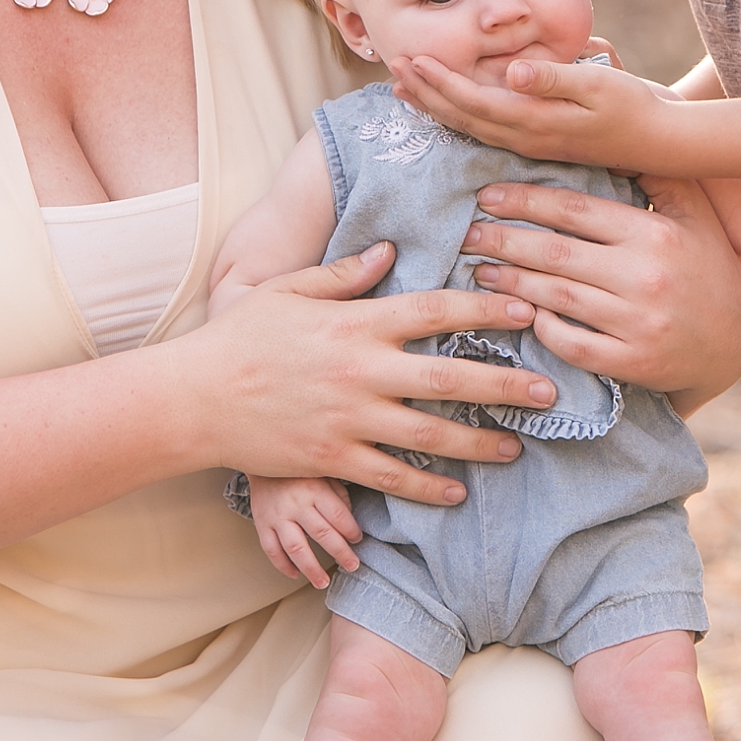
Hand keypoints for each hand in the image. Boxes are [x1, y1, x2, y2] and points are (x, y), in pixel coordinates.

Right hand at [189, 242, 557, 506]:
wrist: (193, 398)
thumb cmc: (240, 337)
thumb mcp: (290, 291)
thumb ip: (345, 274)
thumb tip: (390, 250)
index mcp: (355, 323)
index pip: (434, 312)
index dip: (484, 312)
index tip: (525, 312)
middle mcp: (361, 372)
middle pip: (449, 380)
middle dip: (505, 385)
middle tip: (547, 390)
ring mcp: (349, 421)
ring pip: (431, 436)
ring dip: (480, 443)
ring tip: (518, 446)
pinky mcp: (333, 460)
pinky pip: (393, 478)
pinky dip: (429, 488)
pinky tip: (457, 491)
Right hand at [247, 474, 361, 587]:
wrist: (261, 457)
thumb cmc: (299, 470)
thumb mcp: (324, 473)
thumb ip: (339, 495)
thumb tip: (351, 523)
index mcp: (315, 488)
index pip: (338, 515)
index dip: (351, 530)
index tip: (358, 539)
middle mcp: (296, 503)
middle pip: (322, 534)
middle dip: (340, 553)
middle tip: (353, 565)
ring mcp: (277, 516)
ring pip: (296, 548)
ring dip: (311, 569)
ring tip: (323, 582)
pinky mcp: (261, 523)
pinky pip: (271, 550)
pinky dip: (283, 565)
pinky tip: (295, 574)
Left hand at [390, 54, 673, 169]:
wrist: (660, 142)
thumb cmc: (632, 106)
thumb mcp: (598, 86)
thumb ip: (554, 78)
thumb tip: (513, 71)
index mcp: (534, 120)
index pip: (473, 100)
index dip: (439, 81)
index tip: (410, 59)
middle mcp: (525, 137)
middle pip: (462, 117)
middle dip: (426, 94)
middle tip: (393, 69)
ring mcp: (531, 144)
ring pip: (471, 127)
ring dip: (437, 107)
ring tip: (407, 90)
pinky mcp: (539, 142)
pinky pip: (486, 131)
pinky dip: (460, 116)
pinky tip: (451, 110)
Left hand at [458, 175, 740, 414]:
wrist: (735, 343)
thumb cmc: (707, 267)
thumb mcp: (695, 214)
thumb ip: (659, 175)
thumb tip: (616, 136)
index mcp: (654, 233)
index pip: (575, 211)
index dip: (525, 202)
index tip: (487, 196)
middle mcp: (644, 277)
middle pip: (555, 255)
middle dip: (504, 242)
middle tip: (468, 234)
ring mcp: (637, 323)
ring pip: (556, 297)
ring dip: (510, 284)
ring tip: (480, 271)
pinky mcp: (632, 362)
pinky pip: (572, 344)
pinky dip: (542, 329)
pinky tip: (520, 314)